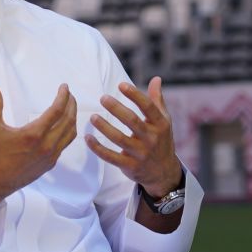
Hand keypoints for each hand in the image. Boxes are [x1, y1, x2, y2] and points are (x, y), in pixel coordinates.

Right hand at [0, 82, 76, 219]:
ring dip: (72, 118)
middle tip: (69, 94)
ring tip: (69, 107)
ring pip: (70, 134)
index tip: (65, 87)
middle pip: (68, 120)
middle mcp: (46, 145)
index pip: (56, 110)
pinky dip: (68, 132)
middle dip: (71, 104)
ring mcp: (50, 156)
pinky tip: (62, 126)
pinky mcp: (50, 164)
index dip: (63, 96)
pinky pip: (65, 145)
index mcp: (34, 134)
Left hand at [86, 76, 182, 197]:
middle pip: (132, 121)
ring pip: (119, 139)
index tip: (121, 85)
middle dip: (116, 109)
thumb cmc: (161, 140)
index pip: (148, 107)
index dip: (135, 95)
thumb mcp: (164, 121)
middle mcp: (151, 139)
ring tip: (93, 116)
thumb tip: (156, 78)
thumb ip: (157, 100)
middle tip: (103, 98)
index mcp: (160, 125)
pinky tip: (88, 138)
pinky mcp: (129, 166)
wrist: (163, 173)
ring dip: (104, 127)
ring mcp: (140, 154)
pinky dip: (98, 148)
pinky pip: (111, 157)